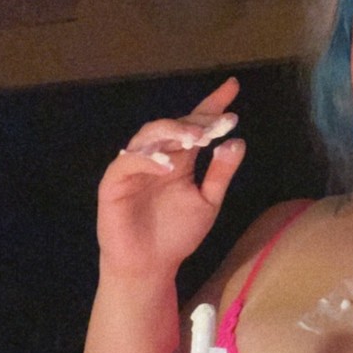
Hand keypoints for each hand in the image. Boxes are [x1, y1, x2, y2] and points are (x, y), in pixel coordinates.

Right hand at [97, 78, 244, 277]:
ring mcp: (135, 167)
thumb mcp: (208, 202)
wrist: (150, 266)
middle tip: (217, 122)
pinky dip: (148, 159)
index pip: (196, 125)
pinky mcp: (115, 182)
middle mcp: (157, 156)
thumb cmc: (176, 234)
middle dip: (195, 120)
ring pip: (149, 136)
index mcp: (180, 159)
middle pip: (174, 126)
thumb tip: (238, 141)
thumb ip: (221, 173)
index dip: (212, 105)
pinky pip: (128, 162)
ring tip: (195, 138)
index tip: (232, 87)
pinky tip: (168, 163)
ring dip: (172, 132)